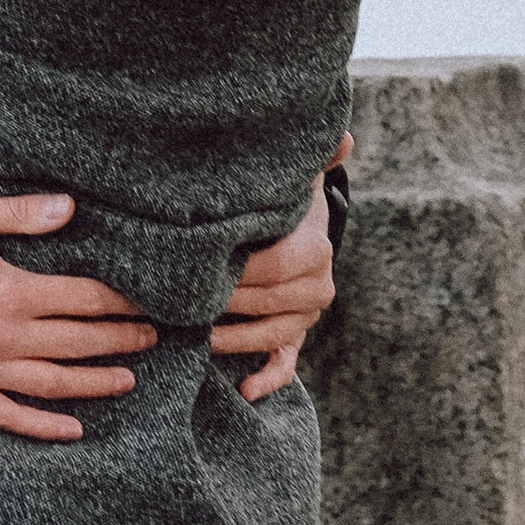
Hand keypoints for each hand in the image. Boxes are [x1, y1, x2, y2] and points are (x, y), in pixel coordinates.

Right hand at [0, 194, 154, 442]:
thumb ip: (19, 215)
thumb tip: (70, 207)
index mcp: (7, 290)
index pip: (82, 299)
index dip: (121, 303)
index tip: (149, 303)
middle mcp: (0, 336)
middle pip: (77, 342)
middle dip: (120, 341)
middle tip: (153, 339)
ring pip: (53, 384)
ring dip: (96, 383)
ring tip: (128, 380)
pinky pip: (9, 417)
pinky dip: (44, 427)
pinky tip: (73, 430)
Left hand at [209, 136, 348, 402]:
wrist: (301, 231)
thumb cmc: (284, 202)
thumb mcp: (293, 179)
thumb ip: (310, 159)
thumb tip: (344, 135)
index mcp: (315, 251)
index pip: (273, 266)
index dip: (236, 271)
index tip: (197, 269)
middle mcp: (317, 287)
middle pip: (267, 302)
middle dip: (225, 302)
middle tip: (180, 301)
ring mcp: (306, 317)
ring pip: (272, 334)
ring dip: (235, 339)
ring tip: (197, 336)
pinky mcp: (295, 338)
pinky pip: (285, 363)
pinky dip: (268, 379)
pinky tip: (244, 390)